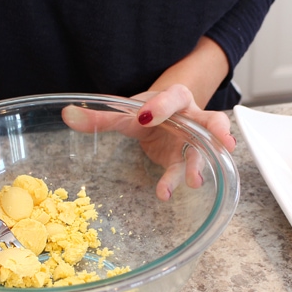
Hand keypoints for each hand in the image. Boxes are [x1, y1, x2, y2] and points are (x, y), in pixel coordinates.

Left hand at [61, 84, 235, 199]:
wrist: (159, 117)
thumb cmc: (146, 111)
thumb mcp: (125, 111)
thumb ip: (100, 116)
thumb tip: (67, 115)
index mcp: (177, 98)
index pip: (173, 98)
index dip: (161, 106)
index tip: (144, 116)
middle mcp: (192, 118)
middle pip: (213, 121)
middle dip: (219, 131)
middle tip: (224, 142)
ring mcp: (193, 141)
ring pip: (205, 150)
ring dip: (200, 165)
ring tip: (194, 181)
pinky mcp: (185, 160)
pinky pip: (186, 170)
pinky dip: (177, 181)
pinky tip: (166, 193)